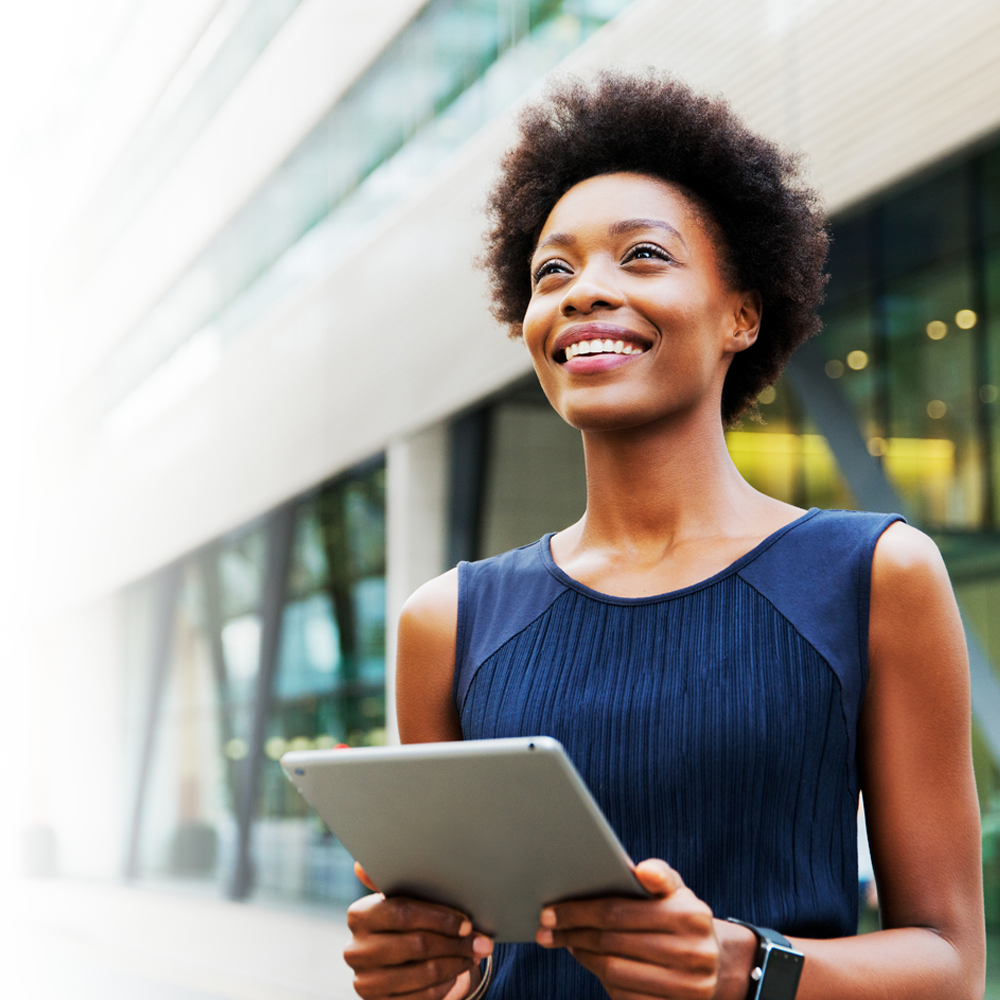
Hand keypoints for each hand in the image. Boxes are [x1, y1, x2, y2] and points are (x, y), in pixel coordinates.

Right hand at [345, 863, 493, 999]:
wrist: (398, 962)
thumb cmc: (407, 920)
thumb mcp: (403, 898)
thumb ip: (396, 879)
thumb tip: (360, 865)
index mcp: (359, 915)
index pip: (403, 913)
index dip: (439, 918)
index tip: (467, 922)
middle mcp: (355, 950)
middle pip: (416, 944)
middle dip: (454, 943)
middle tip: (482, 942)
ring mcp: (364, 981)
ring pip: (423, 973)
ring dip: (456, 964)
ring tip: (474, 955)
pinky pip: (421, 997)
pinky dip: (446, 985)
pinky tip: (458, 973)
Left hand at [535, 858, 719, 998]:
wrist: (715, 963)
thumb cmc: (680, 916)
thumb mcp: (677, 891)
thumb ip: (659, 876)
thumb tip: (643, 871)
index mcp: (691, 916)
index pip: (618, 912)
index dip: (579, 912)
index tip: (549, 911)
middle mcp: (694, 954)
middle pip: (612, 943)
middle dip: (573, 935)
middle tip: (546, 929)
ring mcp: (687, 988)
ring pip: (615, 972)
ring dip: (582, 957)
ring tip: (566, 943)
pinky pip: (626, 997)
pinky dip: (602, 980)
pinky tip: (590, 963)